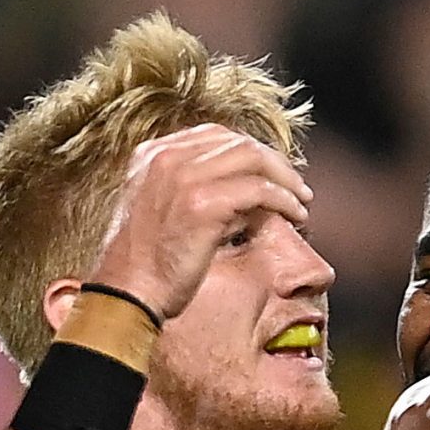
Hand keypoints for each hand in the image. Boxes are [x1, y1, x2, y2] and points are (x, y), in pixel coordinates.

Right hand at [87, 123, 313, 318]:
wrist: (127, 293)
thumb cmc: (146, 265)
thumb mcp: (163, 211)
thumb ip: (197, 191)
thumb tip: (250, 193)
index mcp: (152, 155)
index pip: (215, 135)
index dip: (251, 151)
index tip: (273, 172)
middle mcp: (166, 157)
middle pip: (238, 143)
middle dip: (274, 163)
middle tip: (295, 185)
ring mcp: (184, 177)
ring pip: (253, 159)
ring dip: (285, 179)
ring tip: (301, 201)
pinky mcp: (203, 203)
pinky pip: (259, 190)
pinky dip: (283, 200)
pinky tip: (294, 215)